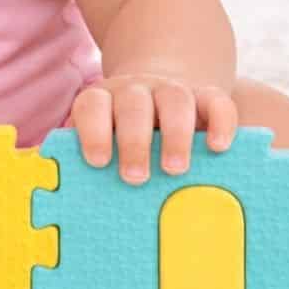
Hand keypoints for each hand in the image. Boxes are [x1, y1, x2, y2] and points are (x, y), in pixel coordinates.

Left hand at [70, 74, 237, 184]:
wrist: (157, 98)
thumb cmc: (120, 139)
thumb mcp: (101, 143)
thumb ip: (84, 161)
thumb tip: (67, 198)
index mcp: (103, 100)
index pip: (92, 104)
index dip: (92, 130)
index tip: (97, 162)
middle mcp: (136, 90)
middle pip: (133, 104)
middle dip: (134, 140)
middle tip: (134, 178)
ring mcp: (172, 90)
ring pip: (175, 99)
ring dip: (175, 134)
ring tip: (174, 170)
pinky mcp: (206, 96)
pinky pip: (216, 100)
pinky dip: (220, 121)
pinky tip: (218, 147)